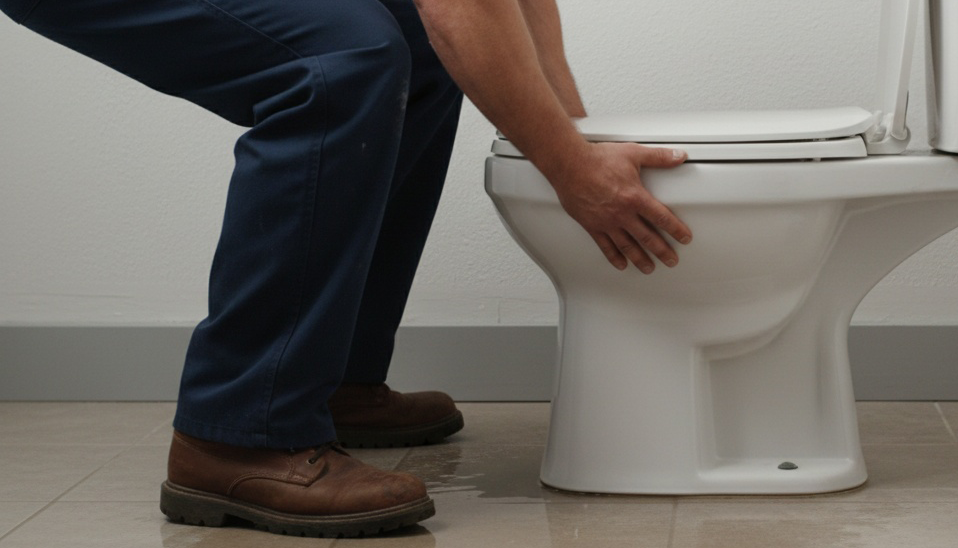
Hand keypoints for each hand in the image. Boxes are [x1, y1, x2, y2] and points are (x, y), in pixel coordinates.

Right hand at [550, 142, 692, 272]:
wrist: (569, 165)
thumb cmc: (597, 159)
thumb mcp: (633, 153)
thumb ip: (659, 157)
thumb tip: (679, 156)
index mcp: (635, 197)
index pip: (662, 218)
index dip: (676, 230)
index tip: (684, 238)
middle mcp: (622, 214)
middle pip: (647, 238)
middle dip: (662, 251)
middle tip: (671, 261)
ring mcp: (606, 222)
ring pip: (627, 247)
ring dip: (640, 259)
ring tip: (649, 268)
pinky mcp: (592, 226)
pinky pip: (605, 246)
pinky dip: (614, 257)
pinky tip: (621, 264)